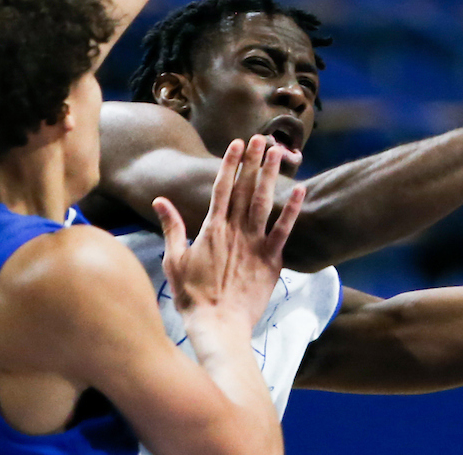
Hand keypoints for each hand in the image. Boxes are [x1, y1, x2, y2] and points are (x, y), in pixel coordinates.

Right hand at [153, 135, 304, 328]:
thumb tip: (160, 200)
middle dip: (253, 161)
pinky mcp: (272, 259)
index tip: (237, 143)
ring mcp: (255, 243)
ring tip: (278, 152)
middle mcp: (235, 230)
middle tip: (261, 138)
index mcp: (212, 229)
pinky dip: (293, 209)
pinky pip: (285, 229)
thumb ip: (172, 227)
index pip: (222, 187)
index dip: (230, 163)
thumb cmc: (193, 296)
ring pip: (265, 201)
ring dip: (271, 175)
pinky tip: (302, 190)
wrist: (218, 325)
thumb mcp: (174, 260)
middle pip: (245, 188)